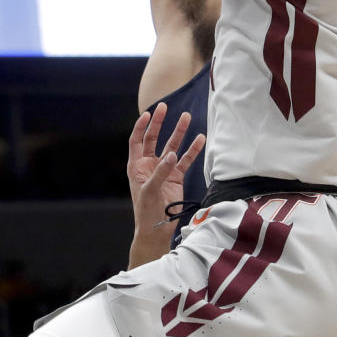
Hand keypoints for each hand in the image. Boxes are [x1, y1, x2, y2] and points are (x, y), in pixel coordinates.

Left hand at [128, 104, 205, 236]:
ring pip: (172, 146)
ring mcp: (164, 170)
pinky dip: (192, 150)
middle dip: (160, 123)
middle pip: (153, 138)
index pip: (136, 140)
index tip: (148, 113)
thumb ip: (160, 172)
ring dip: (179, 133)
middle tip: (166, 107)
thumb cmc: (146, 211)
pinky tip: (200, 139)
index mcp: (136, 166)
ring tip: (187, 118)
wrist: (157, 229)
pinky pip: (185, 160)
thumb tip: (172, 154)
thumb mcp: (150, 191)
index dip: (141, 126)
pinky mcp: (176, 177)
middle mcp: (149, 165)